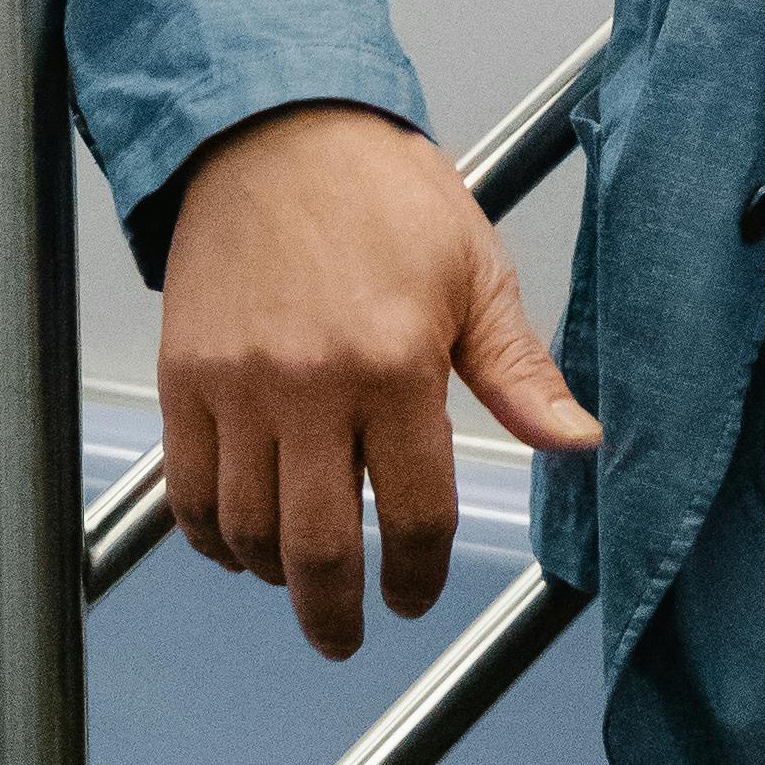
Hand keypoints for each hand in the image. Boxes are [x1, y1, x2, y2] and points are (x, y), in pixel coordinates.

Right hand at [156, 100, 598, 661]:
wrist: (276, 130)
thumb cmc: (387, 195)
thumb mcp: (476, 273)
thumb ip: (520, 372)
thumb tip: (578, 442)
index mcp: (398, 363)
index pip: (415, 512)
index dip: (418, 573)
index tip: (414, 594)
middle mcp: (312, 385)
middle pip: (317, 546)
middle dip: (336, 611)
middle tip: (348, 634)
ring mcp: (239, 386)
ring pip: (247, 529)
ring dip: (273, 575)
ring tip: (299, 579)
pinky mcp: (186, 377)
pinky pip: (187, 491)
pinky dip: (211, 536)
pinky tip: (239, 542)